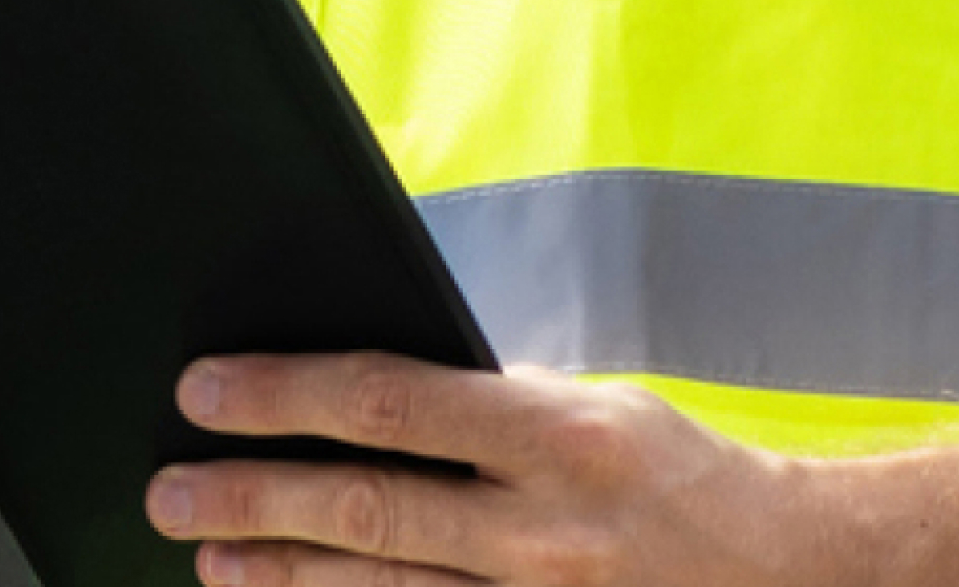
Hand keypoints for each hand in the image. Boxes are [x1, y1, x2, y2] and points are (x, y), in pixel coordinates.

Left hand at [147, 352, 833, 586]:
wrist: (790, 574)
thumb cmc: (682, 479)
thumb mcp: (599, 409)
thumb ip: (496, 408)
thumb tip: (377, 400)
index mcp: (559, 435)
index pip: (391, 402)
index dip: (287, 394)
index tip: (207, 390)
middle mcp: (544, 528)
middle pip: (364, 508)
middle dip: (252, 497)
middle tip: (168, 489)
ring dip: (281, 575)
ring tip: (210, 557)